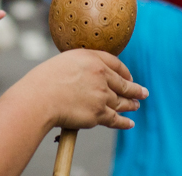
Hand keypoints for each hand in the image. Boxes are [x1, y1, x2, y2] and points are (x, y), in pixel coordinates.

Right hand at [18, 50, 147, 130]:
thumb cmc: (44, 81)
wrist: (39, 98)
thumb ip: (80, 68)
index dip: (124, 71)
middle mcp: (100, 74)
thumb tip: (87, 78)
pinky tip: (129, 123)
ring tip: (136, 105)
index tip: (129, 77)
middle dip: (135, 89)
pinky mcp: (99, 114)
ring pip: (121, 102)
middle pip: (123, 83)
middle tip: (143, 92)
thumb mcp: (63, 63)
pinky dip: (124, 123)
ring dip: (131, 105)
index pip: (115, 63)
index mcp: (91, 57)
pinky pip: (116, 119)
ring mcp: (101, 95)